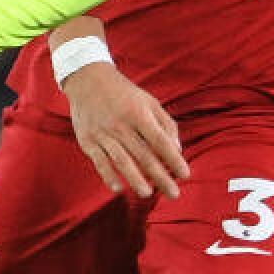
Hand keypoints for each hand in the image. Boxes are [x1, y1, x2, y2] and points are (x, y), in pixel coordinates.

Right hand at [63, 63, 188, 198]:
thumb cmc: (124, 94)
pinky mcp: (87, 140)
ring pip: (121, 160)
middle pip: (144, 155)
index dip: (173, 159)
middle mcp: (121, 124)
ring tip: (147, 194)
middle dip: (160, 177)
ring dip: (136, 179)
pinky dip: (108, 176)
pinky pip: (99, 162)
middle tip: (174, 194)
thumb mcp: (149, 102)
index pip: (160, 141)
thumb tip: (178, 151)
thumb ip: (166, 124)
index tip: (185, 175)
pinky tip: (119, 188)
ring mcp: (102, 133)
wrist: (87, 80)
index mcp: (139, 113)